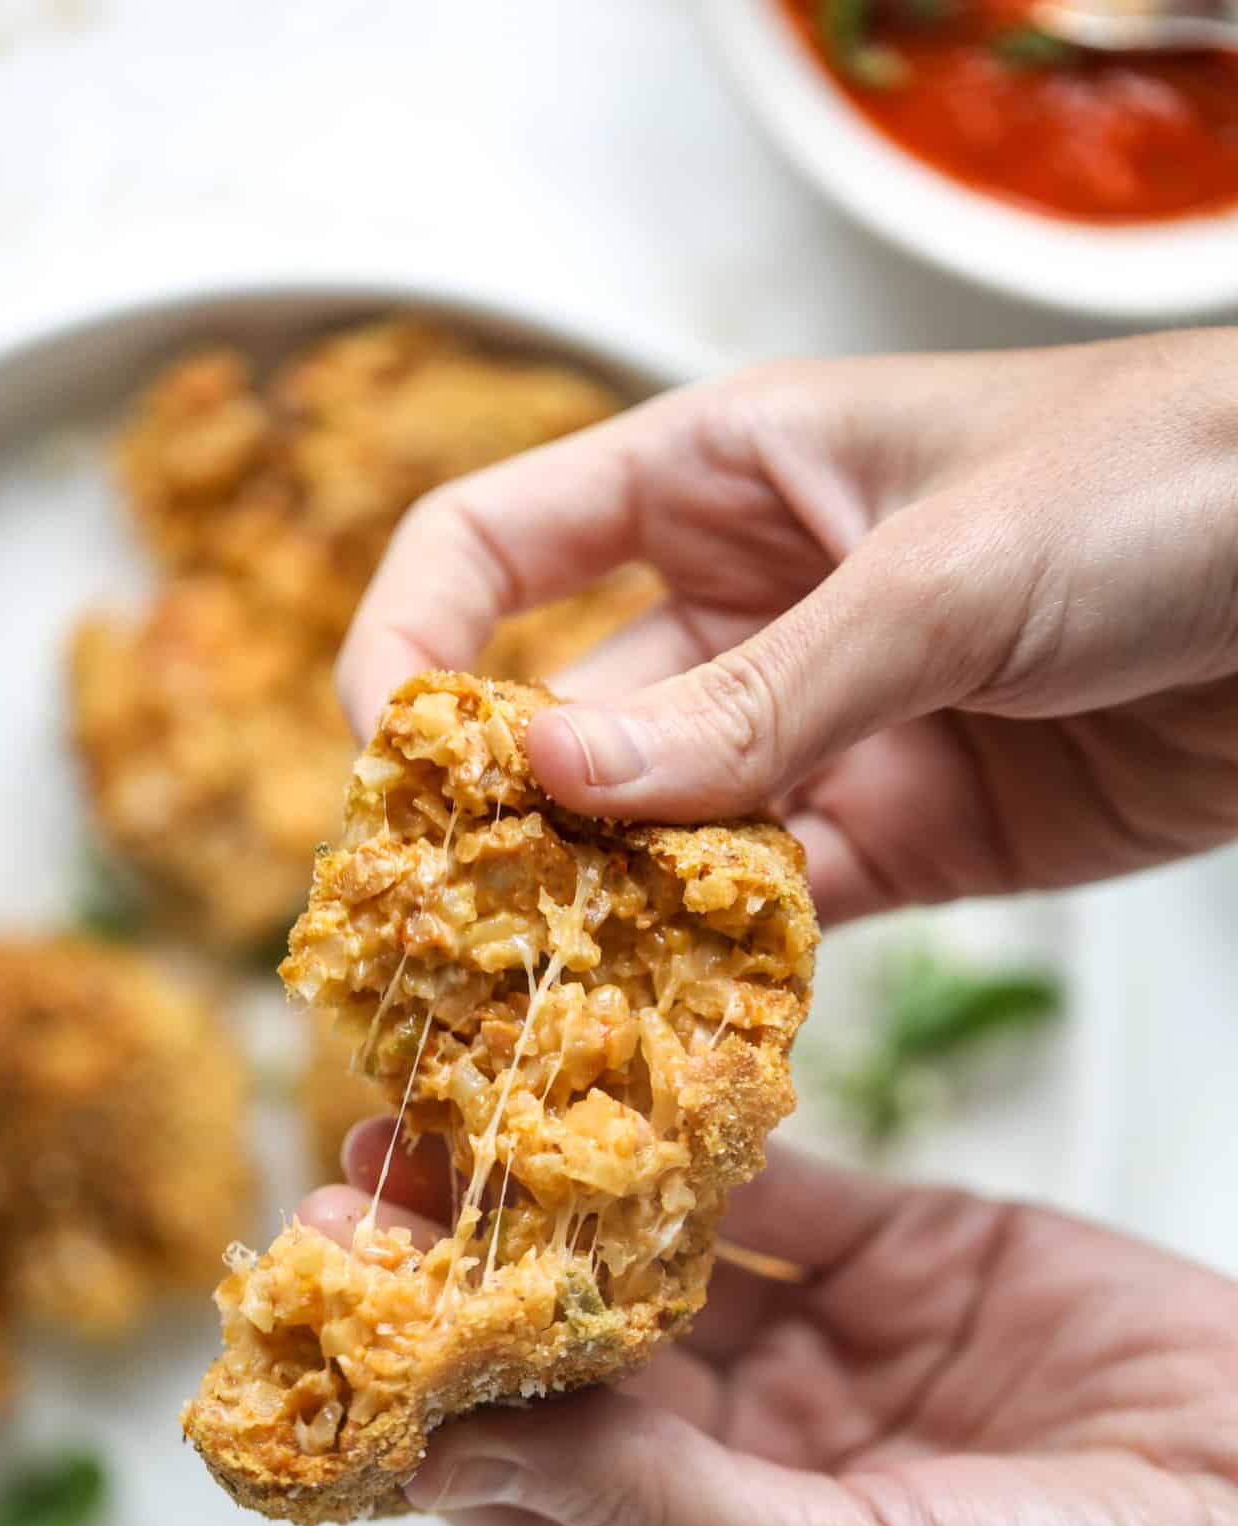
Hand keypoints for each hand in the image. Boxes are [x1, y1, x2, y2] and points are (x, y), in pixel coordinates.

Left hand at [304, 1127, 1237, 1525]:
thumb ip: (645, 1510)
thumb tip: (442, 1456)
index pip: (514, 1470)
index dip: (412, 1377)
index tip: (320, 1281)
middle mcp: (737, 1454)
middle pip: (561, 1342)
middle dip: (462, 1253)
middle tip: (367, 1152)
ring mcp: (815, 1344)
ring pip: (652, 1246)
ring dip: (560, 1177)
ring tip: (461, 1094)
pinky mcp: (897, 1251)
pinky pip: (777, 1179)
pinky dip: (704, 1126)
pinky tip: (626, 1066)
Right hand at [335, 331, 1237, 923]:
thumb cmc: (1170, 478)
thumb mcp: (946, 571)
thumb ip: (758, 691)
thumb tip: (556, 783)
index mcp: (719, 475)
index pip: (491, 546)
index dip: (412, 644)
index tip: (388, 765)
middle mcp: (743, 604)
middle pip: (562, 718)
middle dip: (503, 824)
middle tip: (455, 940)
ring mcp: (817, 729)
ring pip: (660, 836)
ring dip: (607, 917)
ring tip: (553, 1009)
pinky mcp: (899, 834)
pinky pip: (774, 914)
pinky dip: (724, 972)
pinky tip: (681, 1028)